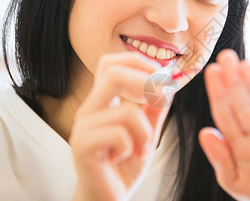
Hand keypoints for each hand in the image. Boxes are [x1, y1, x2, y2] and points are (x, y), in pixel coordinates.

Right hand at [69, 53, 168, 200]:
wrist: (106, 198)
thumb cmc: (124, 166)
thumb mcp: (147, 133)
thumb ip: (155, 110)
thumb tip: (167, 83)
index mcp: (102, 102)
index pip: (110, 63)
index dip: (137, 62)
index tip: (160, 77)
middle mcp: (89, 109)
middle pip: (113, 74)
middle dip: (146, 83)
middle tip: (161, 100)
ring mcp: (83, 127)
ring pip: (126, 111)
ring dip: (145, 131)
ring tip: (143, 148)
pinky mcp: (81, 147)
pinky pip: (118, 134)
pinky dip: (132, 146)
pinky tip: (124, 156)